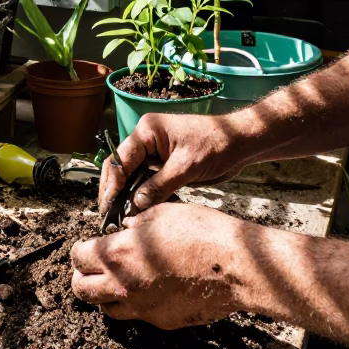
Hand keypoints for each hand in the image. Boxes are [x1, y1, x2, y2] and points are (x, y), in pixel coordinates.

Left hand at [72, 200, 246, 327]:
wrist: (234, 265)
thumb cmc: (200, 232)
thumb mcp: (160, 214)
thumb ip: (135, 225)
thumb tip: (125, 229)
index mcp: (117, 255)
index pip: (78, 257)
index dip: (80, 249)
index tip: (87, 245)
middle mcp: (123, 285)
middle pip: (81, 290)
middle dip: (82, 276)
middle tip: (91, 267)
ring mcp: (142, 308)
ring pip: (106, 309)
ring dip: (105, 294)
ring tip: (119, 279)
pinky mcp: (161, 321)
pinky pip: (138, 315)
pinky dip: (136, 303)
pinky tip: (151, 288)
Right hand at [100, 112, 255, 218]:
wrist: (240, 142)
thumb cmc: (217, 144)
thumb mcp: (187, 167)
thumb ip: (159, 185)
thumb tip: (135, 204)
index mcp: (147, 131)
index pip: (120, 159)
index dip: (112, 185)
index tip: (107, 206)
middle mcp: (146, 140)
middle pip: (121, 167)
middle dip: (114, 191)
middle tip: (109, 216)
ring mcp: (154, 152)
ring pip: (132, 176)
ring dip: (127, 195)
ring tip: (120, 217)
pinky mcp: (164, 164)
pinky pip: (147, 180)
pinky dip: (143, 195)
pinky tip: (139, 211)